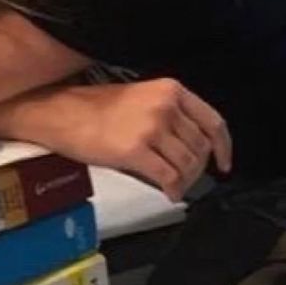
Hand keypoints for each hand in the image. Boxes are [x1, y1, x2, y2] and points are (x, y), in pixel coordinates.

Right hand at [35, 80, 231, 199]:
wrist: (62, 113)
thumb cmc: (94, 108)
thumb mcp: (141, 97)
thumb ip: (169, 114)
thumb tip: (190, 148)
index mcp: (171, 90)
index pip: (213, 121)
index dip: (223, 147)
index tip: (224, 164)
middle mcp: (166, 106)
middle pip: (200, 147)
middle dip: (198, 169)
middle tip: (186, 180)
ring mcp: (151, 128)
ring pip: (187, 164)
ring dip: (185, 181)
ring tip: (174, 187)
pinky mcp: (136, 150)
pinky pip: (169, 176)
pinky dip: (173, 190)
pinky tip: (168, 194)